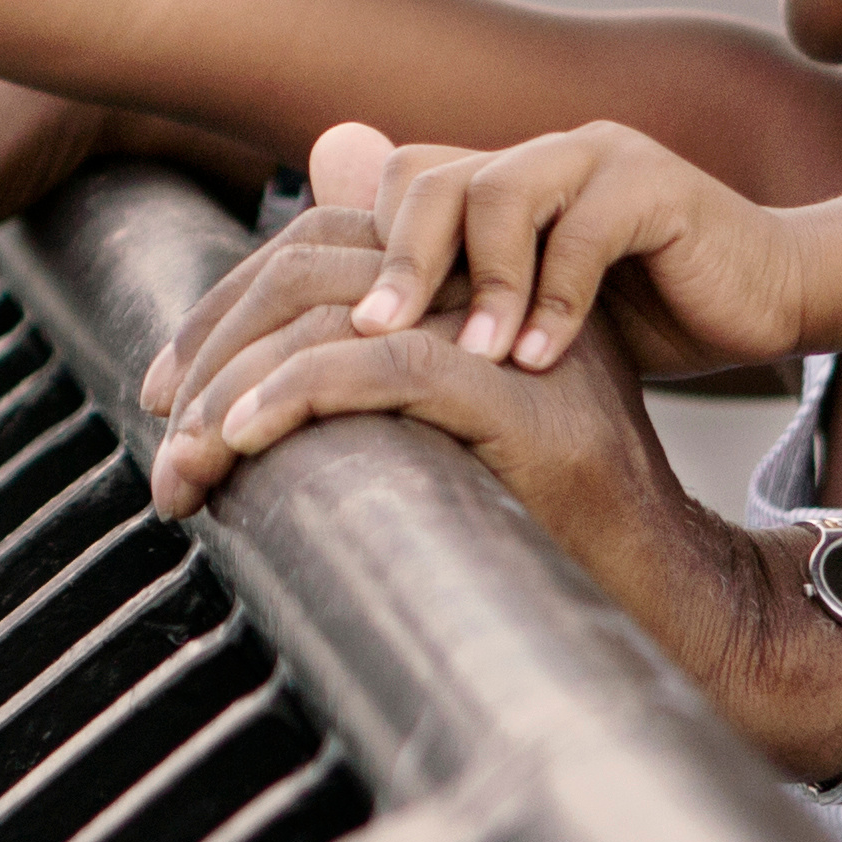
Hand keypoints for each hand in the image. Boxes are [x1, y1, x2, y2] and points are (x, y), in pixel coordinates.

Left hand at [153, 263, 734, 644]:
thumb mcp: (462, 427)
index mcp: (476, 275)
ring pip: (337, 314)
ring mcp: (519, 331)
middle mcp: (498, 283)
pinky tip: (241, 440)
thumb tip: (268, 331)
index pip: (322, 244)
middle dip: (214, 348)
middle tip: (159, 434)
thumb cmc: (568, 525)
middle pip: (314, 266)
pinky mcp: (531, 398)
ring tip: (184, 459)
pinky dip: (297, 397)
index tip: (167, 392)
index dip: (229, 306)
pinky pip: (390, 370)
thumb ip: (377, 360)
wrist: (682, 596)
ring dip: (234, 387)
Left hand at [308, 119, 816, 385]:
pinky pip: (584, 232)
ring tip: (478, 357)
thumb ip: (466, 310)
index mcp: (505, 177)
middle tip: (375, 336)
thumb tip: (360, 342)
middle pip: (430, 181)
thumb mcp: (538, 322)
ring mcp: (599, 159)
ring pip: (498, 195)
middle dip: (399, 265)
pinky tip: (544, 362)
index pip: (400, 184)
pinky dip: (557, 302)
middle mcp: (541, 154)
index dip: (370, 249)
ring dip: (481, 285)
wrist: (775, 299)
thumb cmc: (653, 318)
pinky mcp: (657, 186)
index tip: (349, 332)